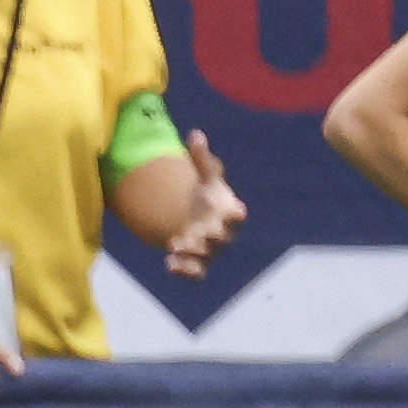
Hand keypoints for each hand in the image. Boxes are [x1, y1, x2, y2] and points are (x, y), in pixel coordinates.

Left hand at [162, 131, 246, 277]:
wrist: (193, 216)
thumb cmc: (205, 193)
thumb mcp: (203, 175)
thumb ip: (201, 158)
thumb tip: (195, 134)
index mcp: (229, 211)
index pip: (238, 217)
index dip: (236, 215)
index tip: (233, 210)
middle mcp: (223, 233)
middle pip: (223, 240)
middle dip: (211, 238)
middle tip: (195, 234)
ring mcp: (211, 250)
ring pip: (207, 258)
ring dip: (193, 254)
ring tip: (174, 245)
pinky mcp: (197, 262)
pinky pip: (195, 273)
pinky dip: (184, 271)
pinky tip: (168, 264)